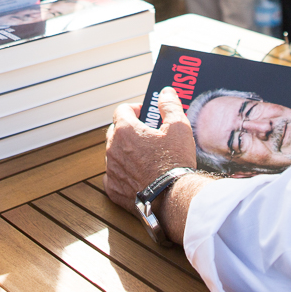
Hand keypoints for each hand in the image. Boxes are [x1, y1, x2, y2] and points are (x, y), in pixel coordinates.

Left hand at [104, 87, 197, 212]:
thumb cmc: (175, 162)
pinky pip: (114, 176)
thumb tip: (166, 93)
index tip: (145, 113)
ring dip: (126, 151)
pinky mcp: (113, 190)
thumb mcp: (179, 127)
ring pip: (114, 154)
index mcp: (125, 130)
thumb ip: (170, 105)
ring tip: (146, 155)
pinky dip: (124, 173)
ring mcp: (111, 170)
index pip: (121, 110)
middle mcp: (113, 149)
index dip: (134, 108)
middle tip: (147, 134)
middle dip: (129, 129)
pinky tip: (138, 175)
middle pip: (115, 131)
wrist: (172, 198)